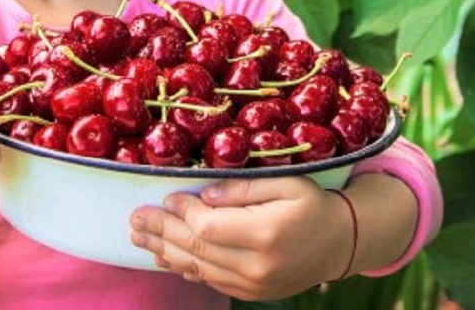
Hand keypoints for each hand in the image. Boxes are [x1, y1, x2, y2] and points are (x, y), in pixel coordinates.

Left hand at [129, 177, 351, 300]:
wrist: (339, 242)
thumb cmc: (313, 204)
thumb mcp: (287, 182)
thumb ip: (244, 187)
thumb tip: (203, 192)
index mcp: (265, 233)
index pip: (208, 225)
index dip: (183, 212)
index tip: (166, 197)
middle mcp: (257, 264)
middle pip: (197, 248)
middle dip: (162, 231)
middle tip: (135, 219)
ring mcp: (253, 284)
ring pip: (198, 268)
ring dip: (165, 251)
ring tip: (139, 238)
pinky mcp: (251, 293)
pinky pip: (210, 280)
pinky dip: (184, 268)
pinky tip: (165, 257)